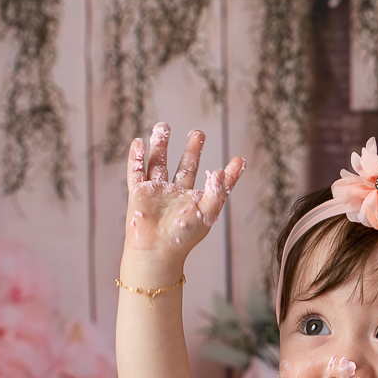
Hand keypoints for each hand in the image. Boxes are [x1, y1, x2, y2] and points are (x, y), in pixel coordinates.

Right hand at [124, 123, 244, 255]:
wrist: (156, 251)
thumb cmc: (184, 236)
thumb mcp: (207, 213)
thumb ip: (217, 191)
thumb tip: (220, 171)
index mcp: (196, 202)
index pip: (215, 184)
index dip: (229, 173)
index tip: (240, 160)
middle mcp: (177, 195)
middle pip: (185, 168)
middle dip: (192, 150)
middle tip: (198, 132)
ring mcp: (157, 192)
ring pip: (158, 164)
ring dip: (160, 146)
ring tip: (164, 126)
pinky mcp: (139, 193)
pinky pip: (136, 171)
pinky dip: (137, 157)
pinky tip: (140, 142)